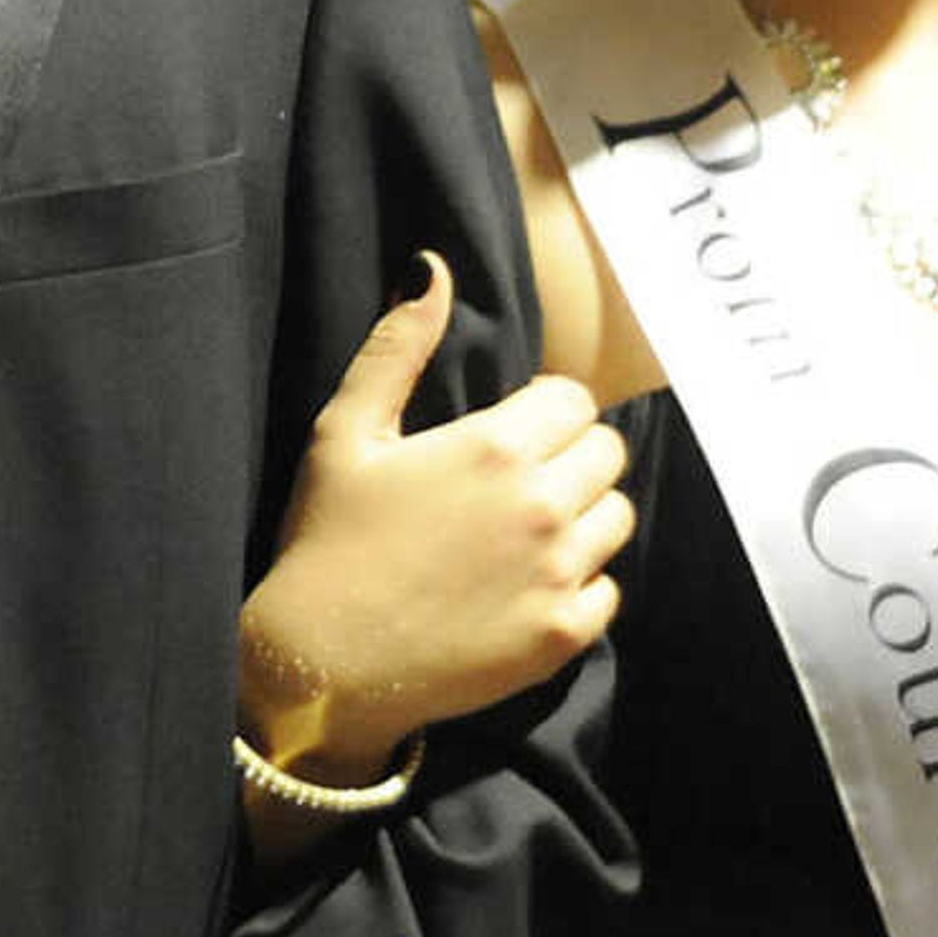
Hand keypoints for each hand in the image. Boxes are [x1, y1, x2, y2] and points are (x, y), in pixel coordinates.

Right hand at [241, 251, 630, 777]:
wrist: (320, 667)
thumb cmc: (326, 541)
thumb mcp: (345, 433)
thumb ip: (396, 348)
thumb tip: (431, 269)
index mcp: (496, 446)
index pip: (573, 399)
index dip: (542, 410)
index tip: (507, 434)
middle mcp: (543, 505)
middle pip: (607, 452)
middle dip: (570, 457)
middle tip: (518, 483)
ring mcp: (559, 574)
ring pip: (617, 517)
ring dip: (582, 518)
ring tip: (525, 535)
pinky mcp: (563, 634)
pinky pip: (607, 590)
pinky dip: (578, 586)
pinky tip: (524, 589)